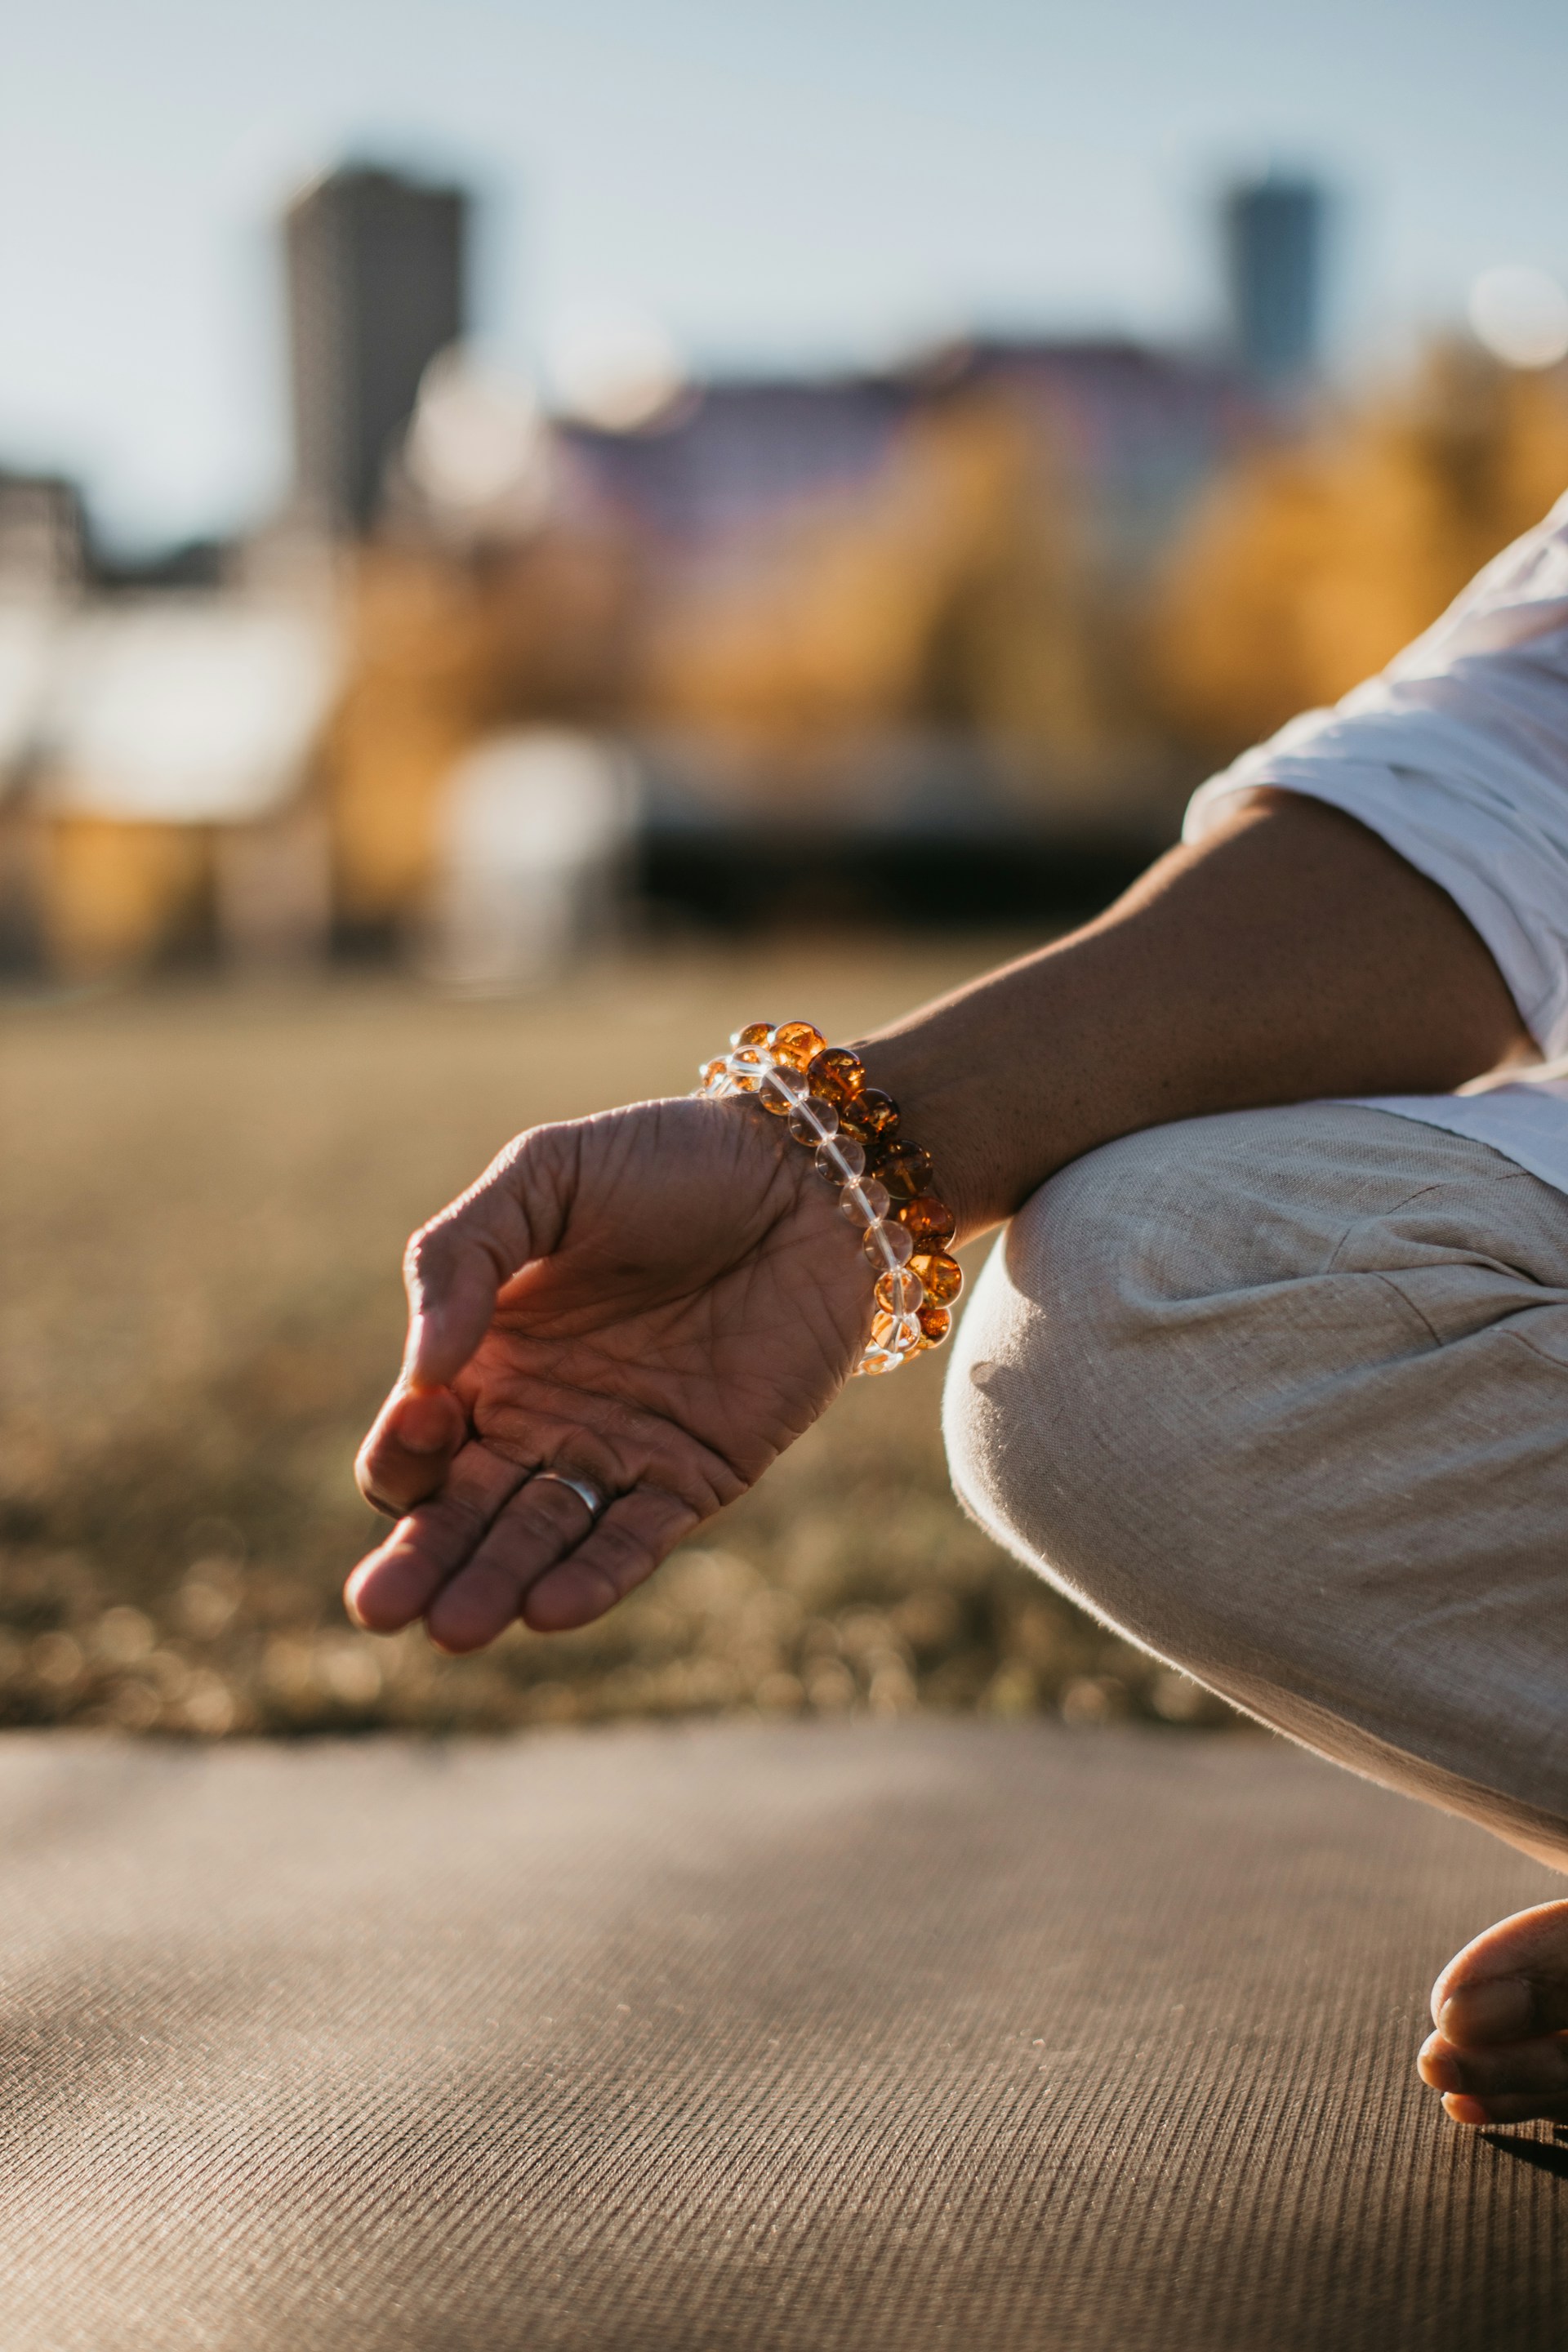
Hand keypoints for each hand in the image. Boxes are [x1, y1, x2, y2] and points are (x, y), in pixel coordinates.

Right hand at [346, 1095, 876, 1650]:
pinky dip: (596, 1578)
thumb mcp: (545, 1176)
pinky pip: (637, 1541)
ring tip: (456, 1629)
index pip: (415, 1443)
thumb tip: (424, 1373)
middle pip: (461, 1515)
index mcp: (487, 1355)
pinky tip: (551, 1610)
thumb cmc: (667, 1160)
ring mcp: (618, 1452)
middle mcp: (540, 1419)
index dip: (402, 1449)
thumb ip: (462, 1257)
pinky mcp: (698, 1475)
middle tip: (379, 1610)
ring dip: (496, 1587)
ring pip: (539, 1542)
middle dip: (417, 1565)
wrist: (812, 1174)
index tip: (426, 1419)